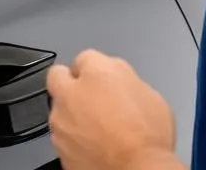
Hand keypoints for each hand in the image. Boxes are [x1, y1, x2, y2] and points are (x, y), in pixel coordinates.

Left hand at [46, 51, 177, 169]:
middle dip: (68, 81)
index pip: (86, 57)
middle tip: (87, 94)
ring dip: (70, 113)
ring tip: (94, 126)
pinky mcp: (58, 149)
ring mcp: (61, 123)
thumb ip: (123, 78)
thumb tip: (117, 81)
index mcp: (97, 71)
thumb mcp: (148, 92)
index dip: (96, 68)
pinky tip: (92, 145)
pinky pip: (62, 137)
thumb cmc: (147, 134)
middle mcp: (72, 93)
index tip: (104, 78)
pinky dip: (73, 138)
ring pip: (57, 109)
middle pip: (57, 75)